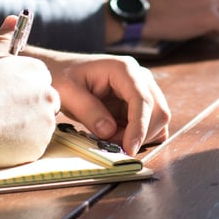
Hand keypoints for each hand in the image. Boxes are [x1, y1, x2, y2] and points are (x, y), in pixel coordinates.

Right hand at [0, 16, 59, 168]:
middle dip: (27, 108)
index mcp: (37, 71)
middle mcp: (48, 94)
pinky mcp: (40, 145)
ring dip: (24, 127)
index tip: (3, 96)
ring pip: (40, 125)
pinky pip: (33, 145)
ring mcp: (46, 121)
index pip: (39, 80)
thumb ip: (4, 38)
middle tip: (0, 113)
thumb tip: (13, 18)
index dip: (20, 90)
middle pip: (44, 102)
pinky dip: (20, 145)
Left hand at [34, 51, 170, 154]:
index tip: (129, 148)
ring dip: (139, 136)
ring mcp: (142, 89)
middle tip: (112, 144)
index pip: (142, 99)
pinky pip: (151, 124)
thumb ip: (88, 111)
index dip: (139, 126)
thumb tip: (109, 131)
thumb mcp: (68, 93)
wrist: (61, 71)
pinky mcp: (139, 103)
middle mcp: (139, 77)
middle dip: (140, 134)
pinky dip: (139, 135)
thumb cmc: (63, 77)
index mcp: (124, 69)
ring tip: (110, 137)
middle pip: (158, 111)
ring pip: (157, 120)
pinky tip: (119, 135)